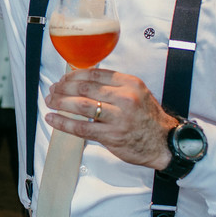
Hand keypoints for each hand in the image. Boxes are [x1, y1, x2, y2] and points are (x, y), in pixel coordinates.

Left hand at [44, 68, 177, 169]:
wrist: (165, 142)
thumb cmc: (148, 118)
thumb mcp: (137, 92)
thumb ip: (114, 85)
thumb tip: (83, 80)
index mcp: (129, 83)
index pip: (94, 74)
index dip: (74, 75)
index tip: (63, 79)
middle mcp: (124, 98)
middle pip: (84, 88)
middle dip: (63, 88)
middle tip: (53, 90)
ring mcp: (118, 117)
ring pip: (81, 105)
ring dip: (60, 102)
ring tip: (50, 102)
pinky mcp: (111, 136)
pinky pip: (82, 127)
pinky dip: (64, 122)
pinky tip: (53, 119)